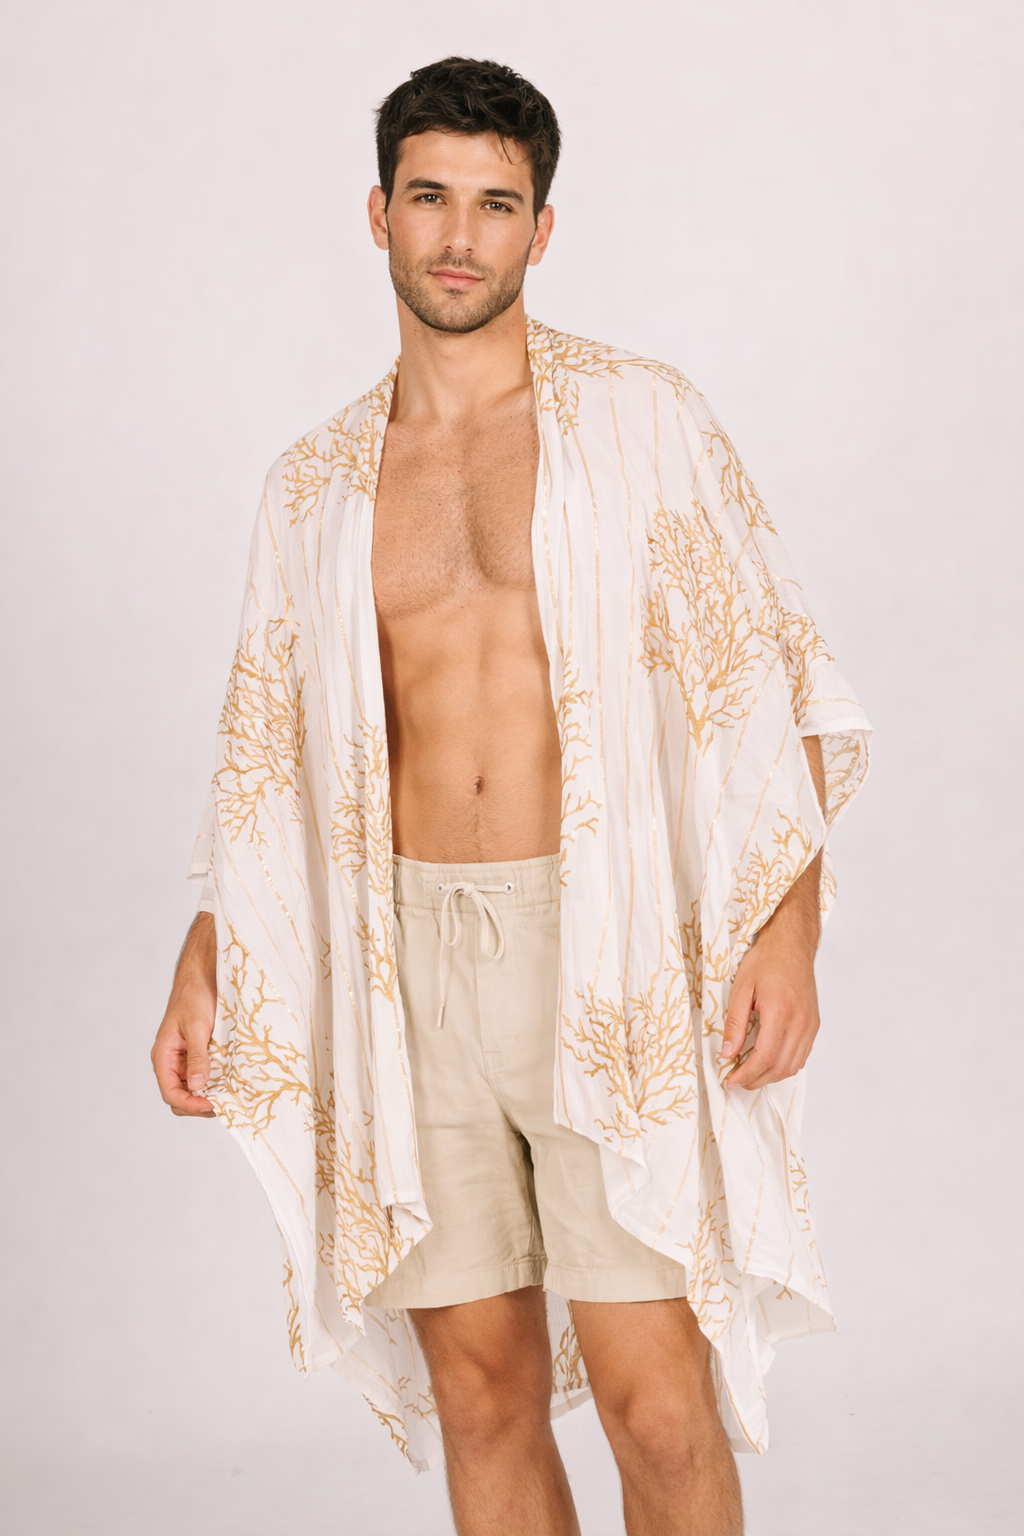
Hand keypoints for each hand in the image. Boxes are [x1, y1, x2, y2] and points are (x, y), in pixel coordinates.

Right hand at [151, 912, 217, 1117]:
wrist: (204, 973)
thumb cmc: (195, 995)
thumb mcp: (197, 1026)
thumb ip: (196, 1056)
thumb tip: (196, 1085)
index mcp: (164, 1055)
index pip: (170, 1093)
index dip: (190, 1104)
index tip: (212, 1105)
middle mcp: (172, 1061)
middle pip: (181, 1097)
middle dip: (199, 1104)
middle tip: (225, 1104)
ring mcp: (186, 1059)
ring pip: (194, 1089)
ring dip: (209, 1095)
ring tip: (230, 1096)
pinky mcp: (200, 1053)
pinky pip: (206, 1075)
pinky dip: (216, 1083)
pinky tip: (232, 1082)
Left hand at [718, 925, 819, 1091]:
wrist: (792, 944)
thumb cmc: (766, 960)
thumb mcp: (741, 987)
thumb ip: (735, 1022)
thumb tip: (728, 1053)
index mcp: (781, 1012)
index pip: (764, 1057)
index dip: (746, 1074)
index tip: (731, 1081)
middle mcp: (800, 1022)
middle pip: (780, 1067)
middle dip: (756, 1080)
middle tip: (737, 1081)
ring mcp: (810, 1024)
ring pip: (793, 1065)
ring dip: (771, 1076)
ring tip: (750, 1074)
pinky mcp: (814, 1024)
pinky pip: (801, 1055)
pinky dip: (785, 1065)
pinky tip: (768, 1062)